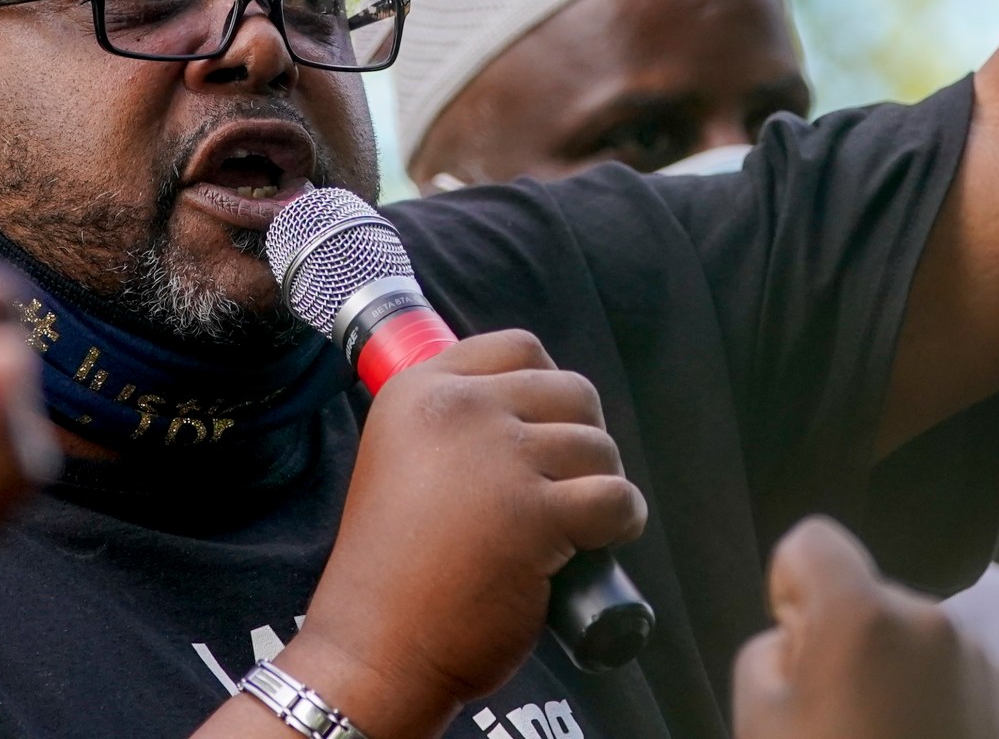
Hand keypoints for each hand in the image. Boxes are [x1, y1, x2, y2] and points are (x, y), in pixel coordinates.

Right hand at [280, 331, 644, 738]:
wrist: (375, 649)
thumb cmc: (395, 570)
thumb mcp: (404, 459)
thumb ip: (454, 424)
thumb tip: (537, 408)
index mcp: (418, 390)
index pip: (519, 348)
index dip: (547, 389)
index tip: (545, 433)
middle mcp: (457, 410)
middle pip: (570, 390)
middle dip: (582, 437)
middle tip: (565, 485)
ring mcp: (497, 459)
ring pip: (598, 445)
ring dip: (602, 483)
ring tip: (576, 523)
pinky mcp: (535, 514)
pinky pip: (617, 498)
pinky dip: (623, 521)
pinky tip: (601, 542)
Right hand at [732, 519, 998, 738]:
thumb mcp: (758, 722)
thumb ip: (767, 654)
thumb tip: (799, 642)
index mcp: (863, 615)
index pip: (811, 540)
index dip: (791, 589)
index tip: (797, 651)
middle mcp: (931, 620)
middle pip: (865, 597)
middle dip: (844, 643)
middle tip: (833, 720)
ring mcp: (978, 660)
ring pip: (909, 639)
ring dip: (890, 675)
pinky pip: (950, 673)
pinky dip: (930, 702)